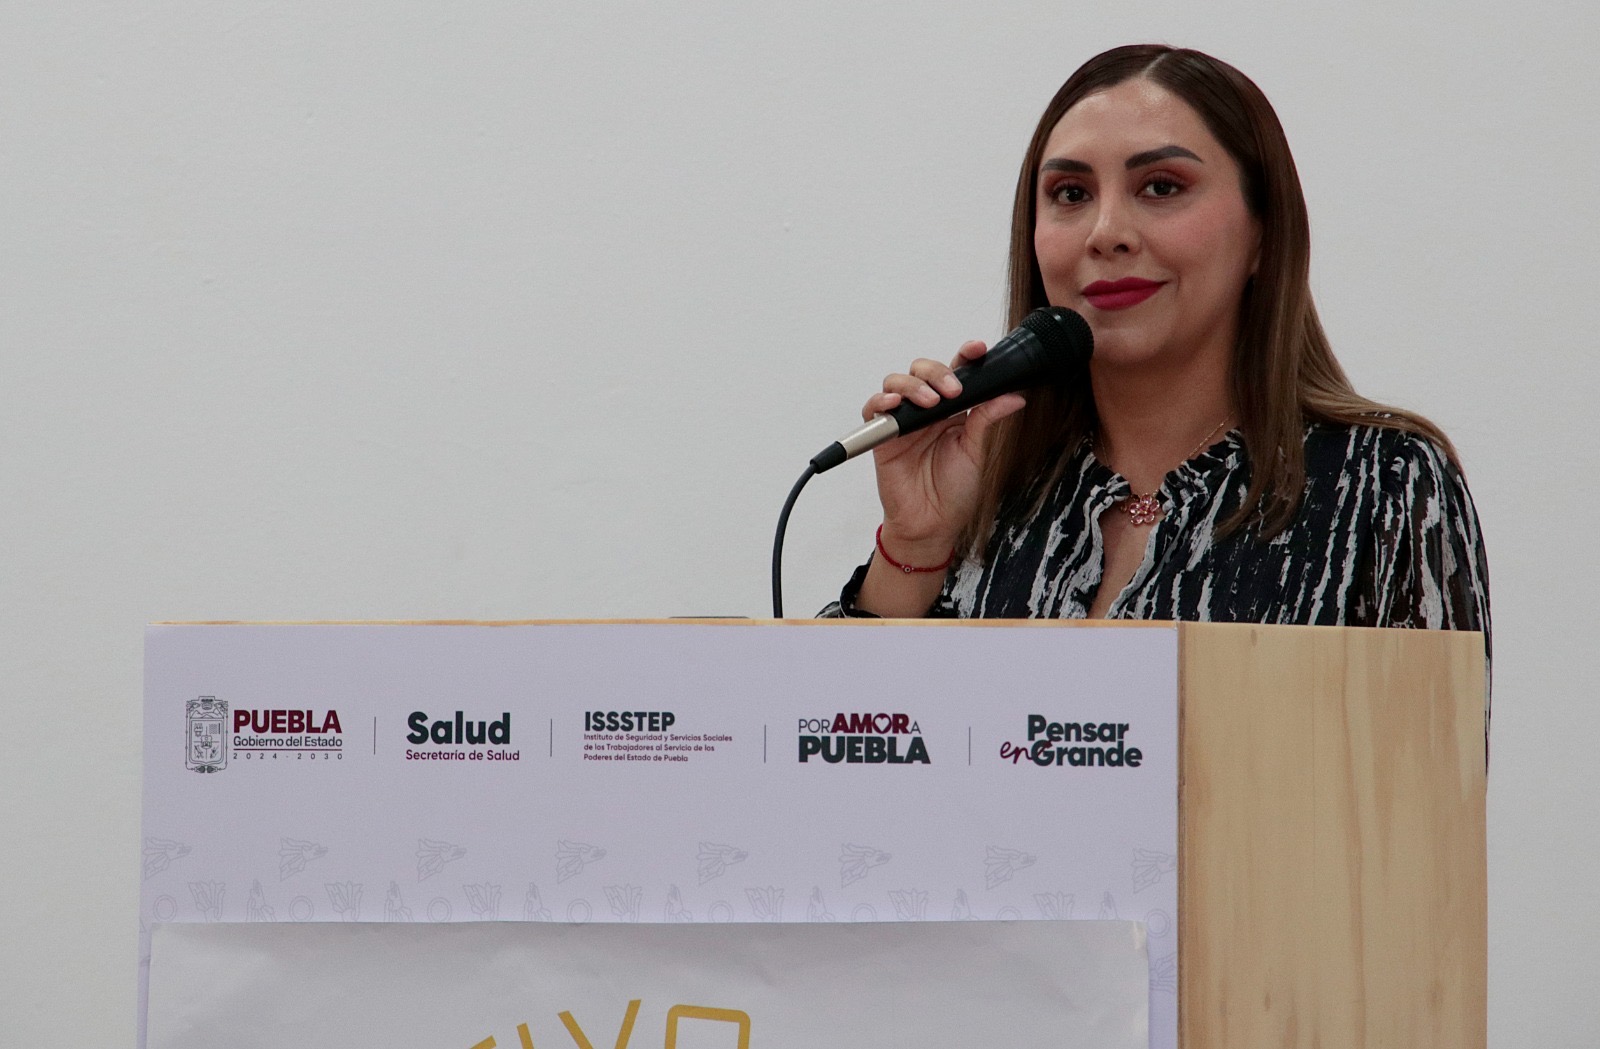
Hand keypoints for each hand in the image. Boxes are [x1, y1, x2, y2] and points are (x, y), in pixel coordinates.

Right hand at [863, 340, 1026, 561]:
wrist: (932, 525)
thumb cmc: (954, 491)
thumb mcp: (976, 452)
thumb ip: (987, 419)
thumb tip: (1014, 395)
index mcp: (952, 410)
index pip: (956, 373)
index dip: (965, 356)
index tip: (978, 349)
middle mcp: (926, 410)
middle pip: (923, 370)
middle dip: (937, 372)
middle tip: (954, 390)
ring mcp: (903, 421)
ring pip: (897, 382)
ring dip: (913, 386)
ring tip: (930, 402)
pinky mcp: (882, 436)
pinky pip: (873, 409)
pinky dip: (881, 402)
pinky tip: (895, 405)